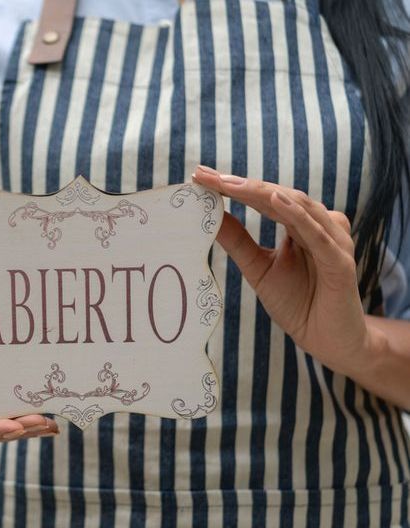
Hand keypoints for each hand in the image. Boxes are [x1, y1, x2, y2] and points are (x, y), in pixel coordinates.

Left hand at [192, 165, 370, 377]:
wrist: (327, 340)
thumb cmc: (297, 302)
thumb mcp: (257, 268)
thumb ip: (238, 242)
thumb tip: (210, 217)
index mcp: (297, 225)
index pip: (262, 198)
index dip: (232, 187)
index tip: (199, 176)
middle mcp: (317, 226)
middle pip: (276, 196)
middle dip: (240, 184)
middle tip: (206, 174)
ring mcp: (332, 241)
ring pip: (298, 207)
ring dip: (263, 192)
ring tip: (231, 183)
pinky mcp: (340, 261)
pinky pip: (318, 234)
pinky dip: (298, 216)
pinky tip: (275, 201)